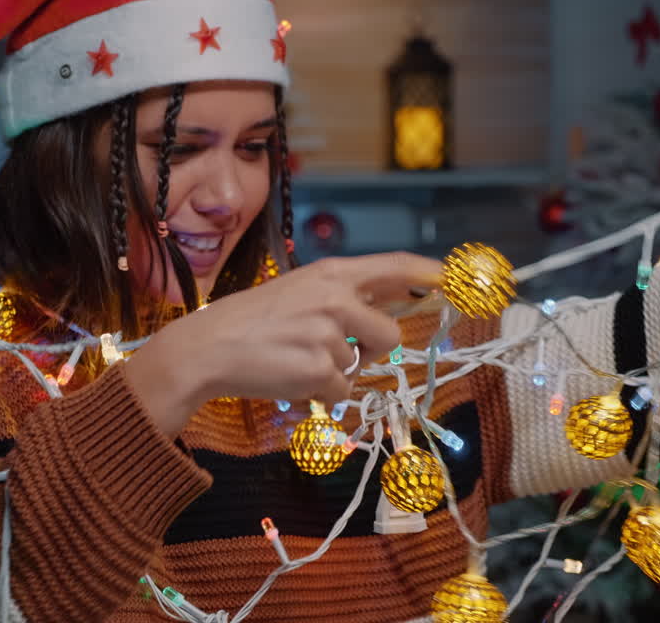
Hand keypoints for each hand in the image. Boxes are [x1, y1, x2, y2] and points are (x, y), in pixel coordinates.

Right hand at [125, 252, 441, 435]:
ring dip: (336, 372)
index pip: (393, 267)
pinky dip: (320, 392)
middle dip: (370, 351)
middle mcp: (336, 298)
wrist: (207, 348)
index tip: (452, 278)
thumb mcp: (298, 292)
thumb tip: (387, 313)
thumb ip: (342, 297)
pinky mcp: (320, 368)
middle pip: (389, 334)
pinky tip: (289, 376)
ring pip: (361, 367)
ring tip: (296, 360)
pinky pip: (341, 391)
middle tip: (330, 351)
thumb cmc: (251, 322)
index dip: (427, 273)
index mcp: (330, 274)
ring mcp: (329, 334)